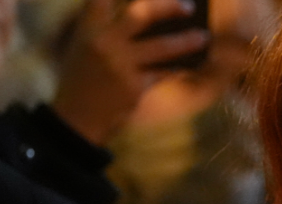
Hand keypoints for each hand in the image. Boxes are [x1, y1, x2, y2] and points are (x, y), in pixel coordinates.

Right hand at [51, 0, 209, 144]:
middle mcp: (104, 40)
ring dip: (186, 41)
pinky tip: (192, 63)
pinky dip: (179, 67)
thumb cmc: (81, 77)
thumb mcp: (83, 46)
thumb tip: (148, 18)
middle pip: (140, 14)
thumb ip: (106, 28)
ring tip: (204, 37)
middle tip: (189, 6)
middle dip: (167, 7)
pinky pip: (164, 72)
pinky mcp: (135, 85)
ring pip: (161, 46)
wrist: (77, 115)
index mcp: (88, 28)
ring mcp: (121, 63)